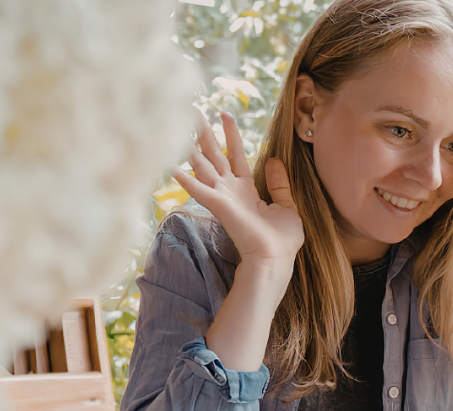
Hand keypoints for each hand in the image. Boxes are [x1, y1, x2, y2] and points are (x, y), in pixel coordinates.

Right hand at [170, 109, 304, 266]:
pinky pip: (196, 187)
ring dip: (188, 145)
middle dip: (204, 132)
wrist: (275, 259)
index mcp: (246, 189)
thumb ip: (279, 183)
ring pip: (202, 164)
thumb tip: (274, 159)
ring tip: (177, 125)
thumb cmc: (282, 240)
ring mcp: (222, 196)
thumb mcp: (286, 206)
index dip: (231, 134)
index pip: (236, 155)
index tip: (225, 114)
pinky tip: (166, 162)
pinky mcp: (217, 204)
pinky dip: (181, 175)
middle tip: (193, 110)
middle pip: (214, 154)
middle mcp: (230, 190)